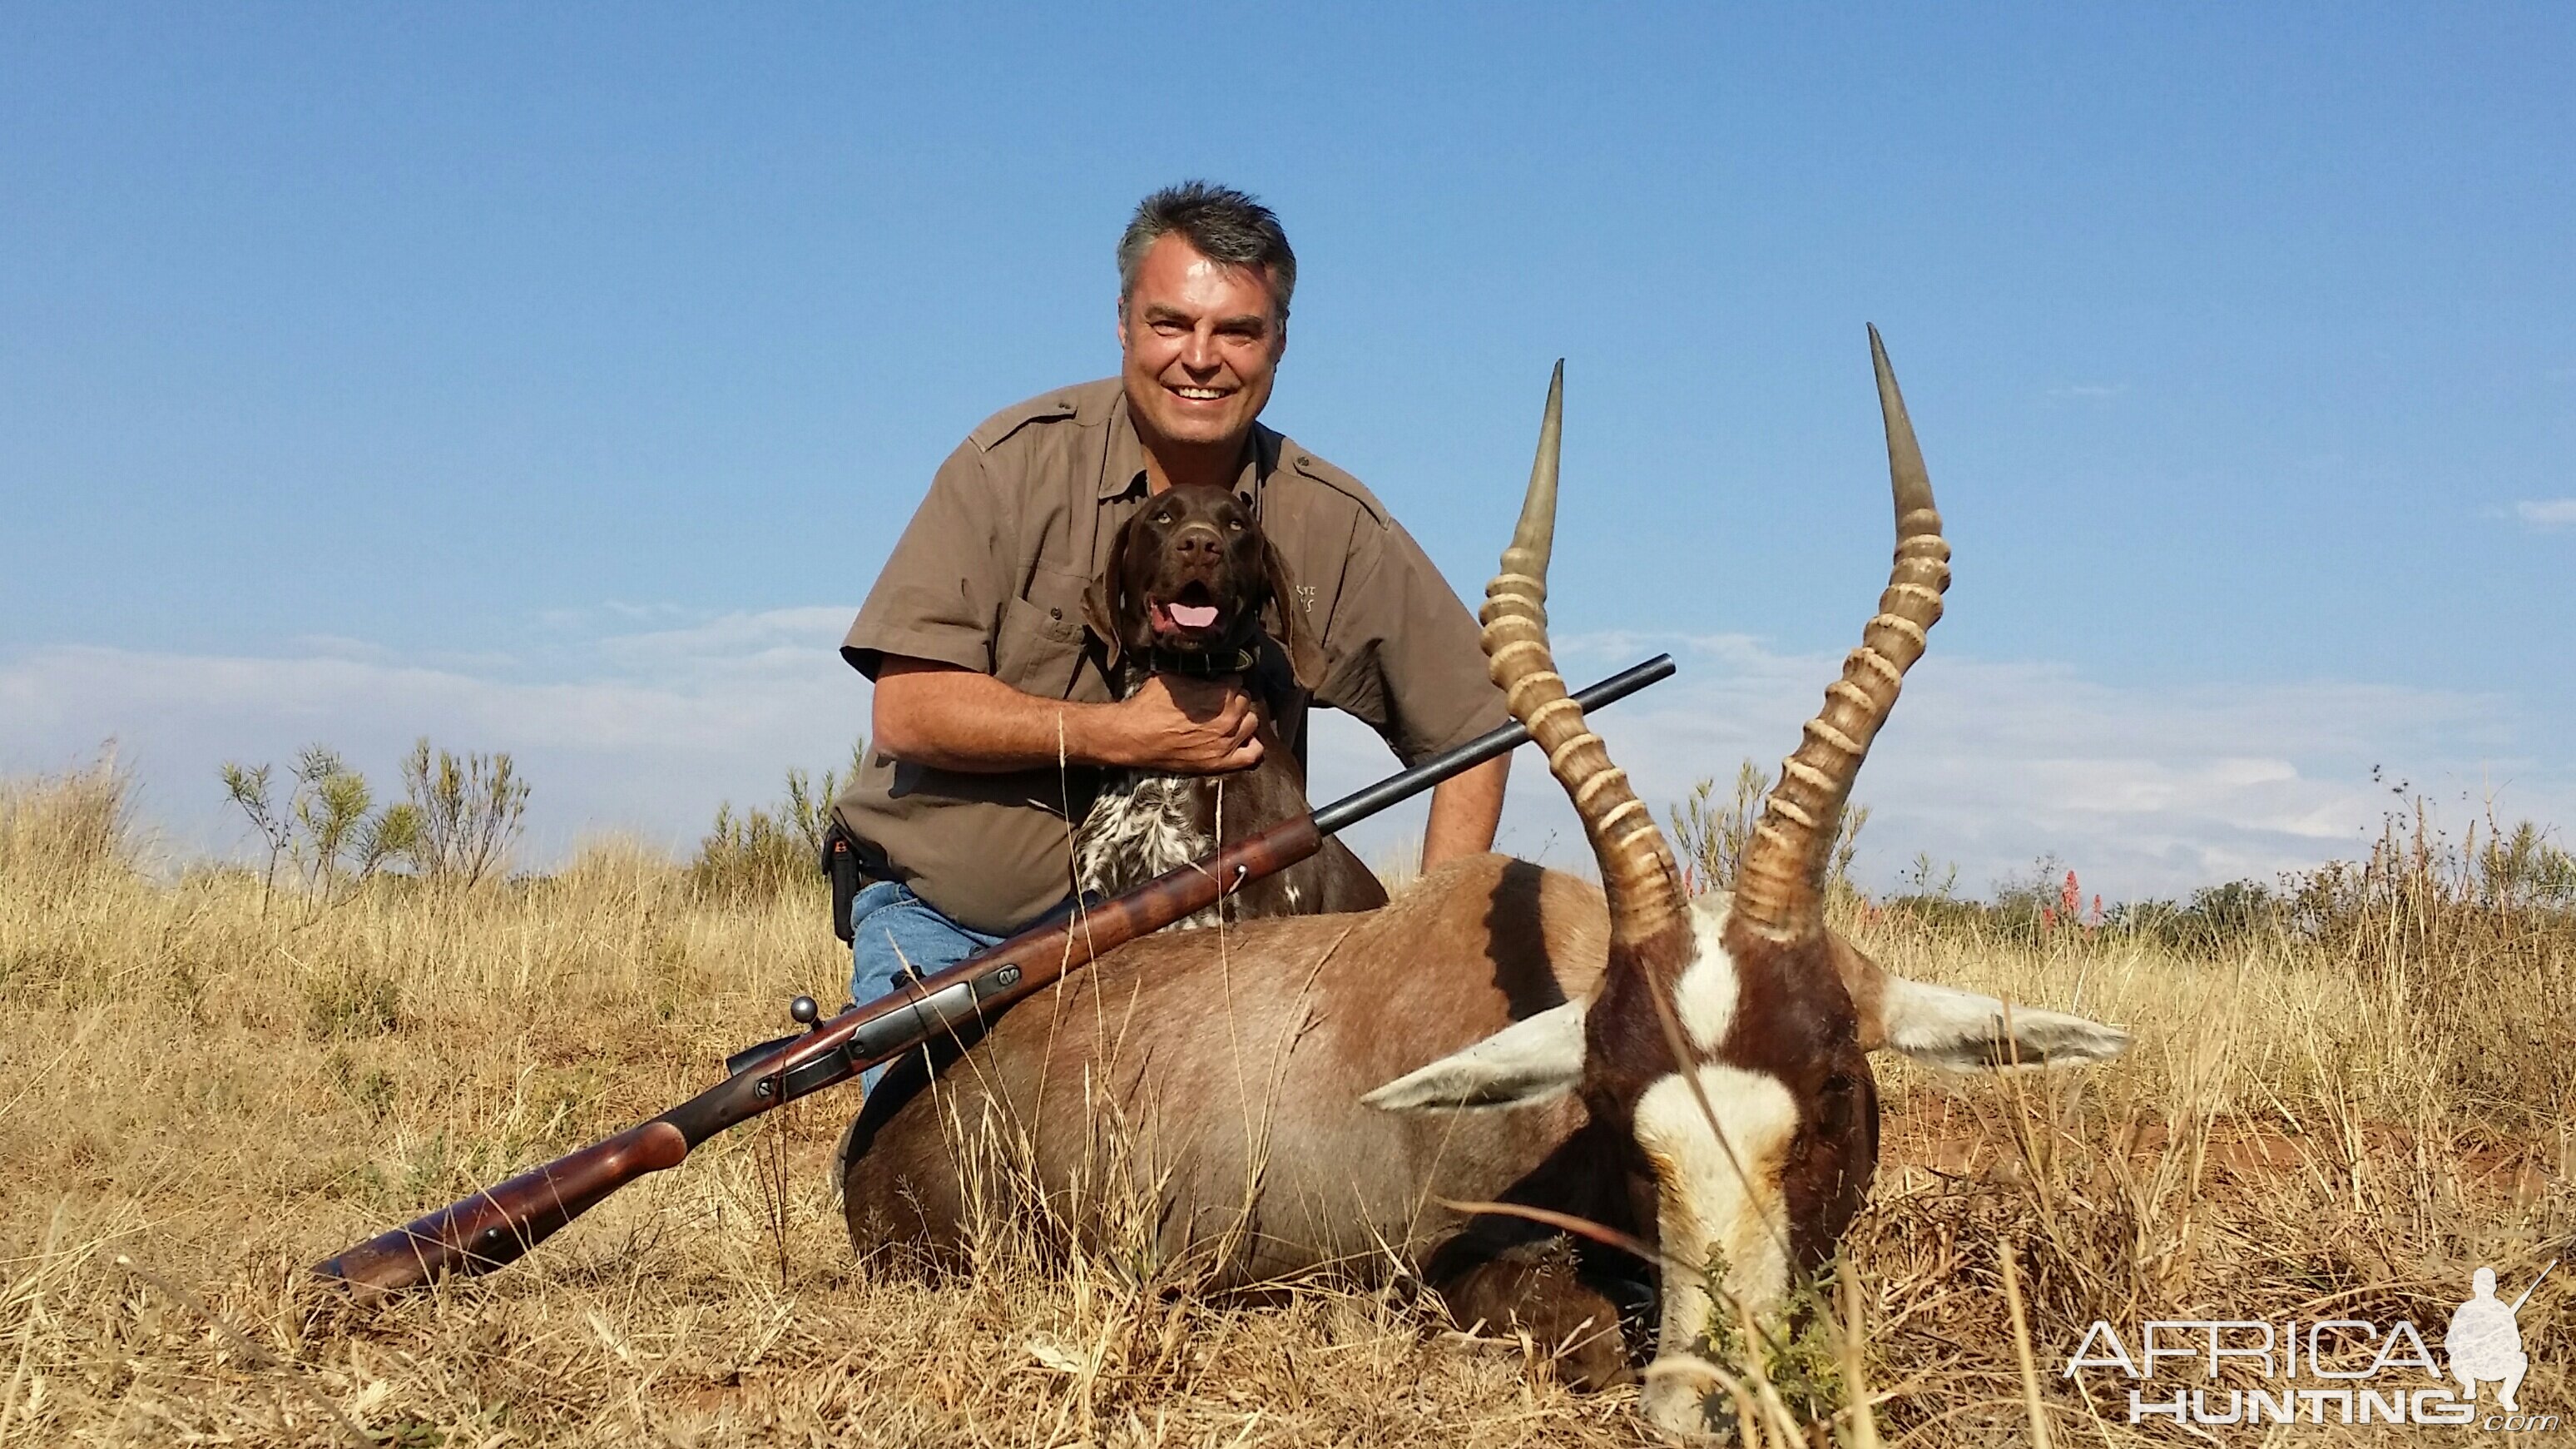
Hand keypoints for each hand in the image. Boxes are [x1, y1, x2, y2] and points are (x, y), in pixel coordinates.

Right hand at [1110, 674, 1263, 772]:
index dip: (1225, 681)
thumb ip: (1199, 674)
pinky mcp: (1221, 761)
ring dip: (1241, 719)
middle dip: (1234, 699)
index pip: (1237, 679)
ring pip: (1252, 722)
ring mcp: (1227, 741)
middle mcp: (1228, 717)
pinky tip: (1240, 739)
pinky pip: (1253, 753)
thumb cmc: (1150, 705)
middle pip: (1246, 700)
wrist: (1135, 735)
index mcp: (1219, 694)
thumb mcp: (1174, 677)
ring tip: (1227, 719)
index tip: (1217, 685)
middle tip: (1218, 702)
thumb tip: (1209, 670)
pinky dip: (1251, 745)